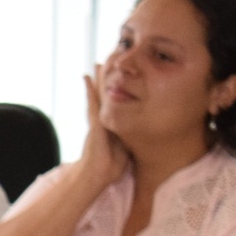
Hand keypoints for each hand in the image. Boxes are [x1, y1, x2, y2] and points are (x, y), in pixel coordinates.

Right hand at [77, 67, 130, 189]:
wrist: (98, 176)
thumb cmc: (112, 167)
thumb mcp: (128, 147)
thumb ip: (133, 137)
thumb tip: (147, 133)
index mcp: (112, 123)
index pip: (116, 101)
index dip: (119, 87)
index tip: (122, 74)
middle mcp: (103, 119)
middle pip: (105, 94)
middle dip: (106, 78)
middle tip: (108, 60)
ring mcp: (97, 120)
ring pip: (98, 95)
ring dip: (98, 79)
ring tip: (98, 63)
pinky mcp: (94, 124)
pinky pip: (92, 103)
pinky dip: (89, 90)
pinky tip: (87, 77)